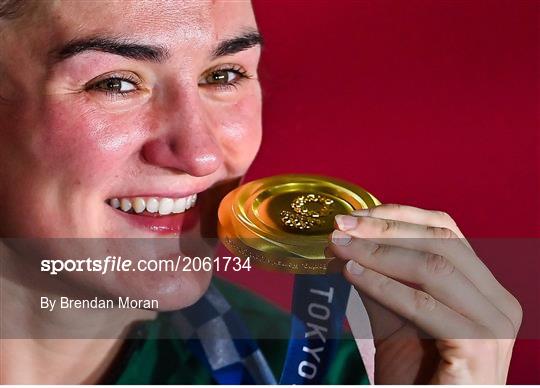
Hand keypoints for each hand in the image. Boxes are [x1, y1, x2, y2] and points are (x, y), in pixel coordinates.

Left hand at [328, 204, 521, 383]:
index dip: (399, 216)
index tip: (356, 215)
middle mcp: (498, 301)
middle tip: (341, 226)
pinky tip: (351, 274)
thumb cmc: (416, 375)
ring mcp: (495, 325)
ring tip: (339, 248)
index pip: (446, 230)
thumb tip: (345, 242)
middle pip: (441, 241)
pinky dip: (384, 286)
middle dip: (384, 228)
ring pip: (434, 267)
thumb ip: (379, 279)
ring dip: (377, 253)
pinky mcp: (479, 347)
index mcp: (484, 289)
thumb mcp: (395, 316)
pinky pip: (424, 305)